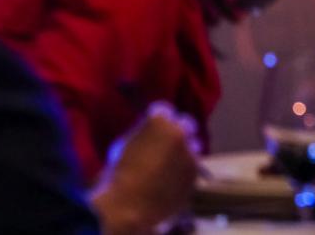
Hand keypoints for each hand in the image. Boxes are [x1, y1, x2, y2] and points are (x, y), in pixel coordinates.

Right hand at [92, 104, 199, 234]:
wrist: (128, 204)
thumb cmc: (119, 173)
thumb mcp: (127, 142)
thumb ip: (144, 132)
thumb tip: (152, 132)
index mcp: (159, 119)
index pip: (164, 109)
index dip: (160, 120)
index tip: (157, 128)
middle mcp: (178, 131)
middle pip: (185, 124)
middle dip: (178, 132)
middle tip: (170, 145)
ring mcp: (189, 152)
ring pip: (192, 147)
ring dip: (184, 153)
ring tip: (170, 168)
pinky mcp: (194, 173)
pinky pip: (192, 169)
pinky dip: (184, 173)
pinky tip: (172, 183)